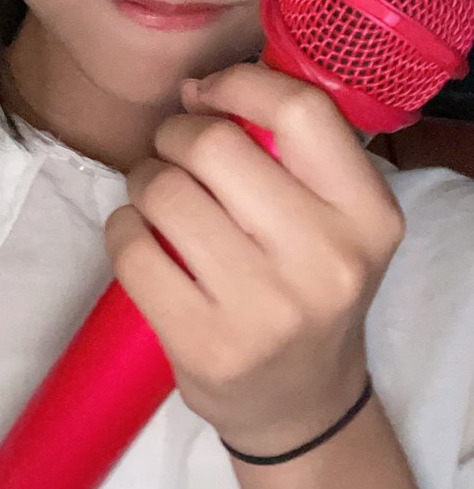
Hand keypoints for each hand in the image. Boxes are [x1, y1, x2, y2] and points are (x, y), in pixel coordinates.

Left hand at [104, 63, 404, 455]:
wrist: (299, 405)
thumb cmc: (305, 286)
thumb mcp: (334, 220)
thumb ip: (289, 151)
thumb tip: (196, 90)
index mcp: (368, 215)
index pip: (301, 111)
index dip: (238, 83)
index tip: (204, 94)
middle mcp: (326, 260)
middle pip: (214, 145)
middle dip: (175, 136)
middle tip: (171, 154)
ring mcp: (266, 309)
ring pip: (164, 192)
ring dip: (143, 180)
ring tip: (156, 199)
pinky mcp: (206, 344)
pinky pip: (131, 248)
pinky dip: (122, 229)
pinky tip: (140, 238)